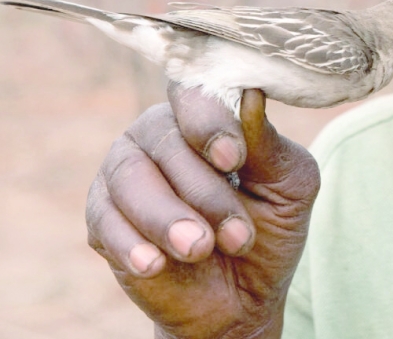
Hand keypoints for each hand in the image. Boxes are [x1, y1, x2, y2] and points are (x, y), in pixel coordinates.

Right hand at [86, 85, 319, 338]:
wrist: (243, 297)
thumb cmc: (269, 226)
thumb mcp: (289, 187)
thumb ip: (269, 146)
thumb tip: (252, 96)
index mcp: (205, 114)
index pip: (195, 95)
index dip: (210, 123)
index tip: (233, 160)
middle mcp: (158, 133)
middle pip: (165, 140)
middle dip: (204, 191)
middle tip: (238, 236)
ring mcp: (124, 172)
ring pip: (130, 178)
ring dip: (167, 217)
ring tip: (200, 249)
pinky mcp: (103, 219)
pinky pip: (106, 221)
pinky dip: (131, 243)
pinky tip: (156, 264)